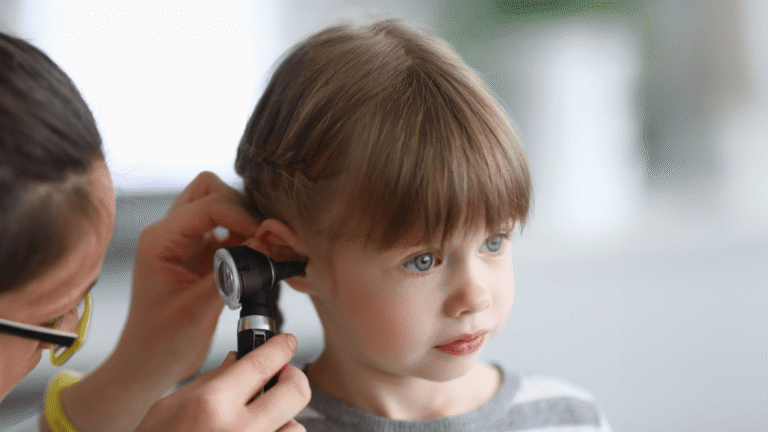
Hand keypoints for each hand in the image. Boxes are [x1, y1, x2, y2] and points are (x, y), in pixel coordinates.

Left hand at [58, 171, 263, 431]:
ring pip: (219, 203)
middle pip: (210, 189)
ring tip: (260, 249)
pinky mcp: (200, 253)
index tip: (264, 239)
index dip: (242, 217)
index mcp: (159, 239)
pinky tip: (256, 257)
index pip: (209, 204)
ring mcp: (185, 241)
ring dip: (244, 220)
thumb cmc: (160, 343)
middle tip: (261, 238)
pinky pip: (228, 229)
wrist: (148, 365)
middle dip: (241, 207)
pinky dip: (246, 236)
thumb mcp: (197, 310)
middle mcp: (169, 232)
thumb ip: (231, 275)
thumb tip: (264, 246)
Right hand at [135, 334, 309, 431]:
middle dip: (294, 377)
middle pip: (296, 391)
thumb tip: (240, 359)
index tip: (287, 342)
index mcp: (211, 406)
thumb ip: (210, 381)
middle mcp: (239, 431)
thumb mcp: (168, 408)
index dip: (281, 347)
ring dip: (283, 418)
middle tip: (284, 374)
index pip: (263, 363)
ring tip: (257, 421)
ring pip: (295, 426)